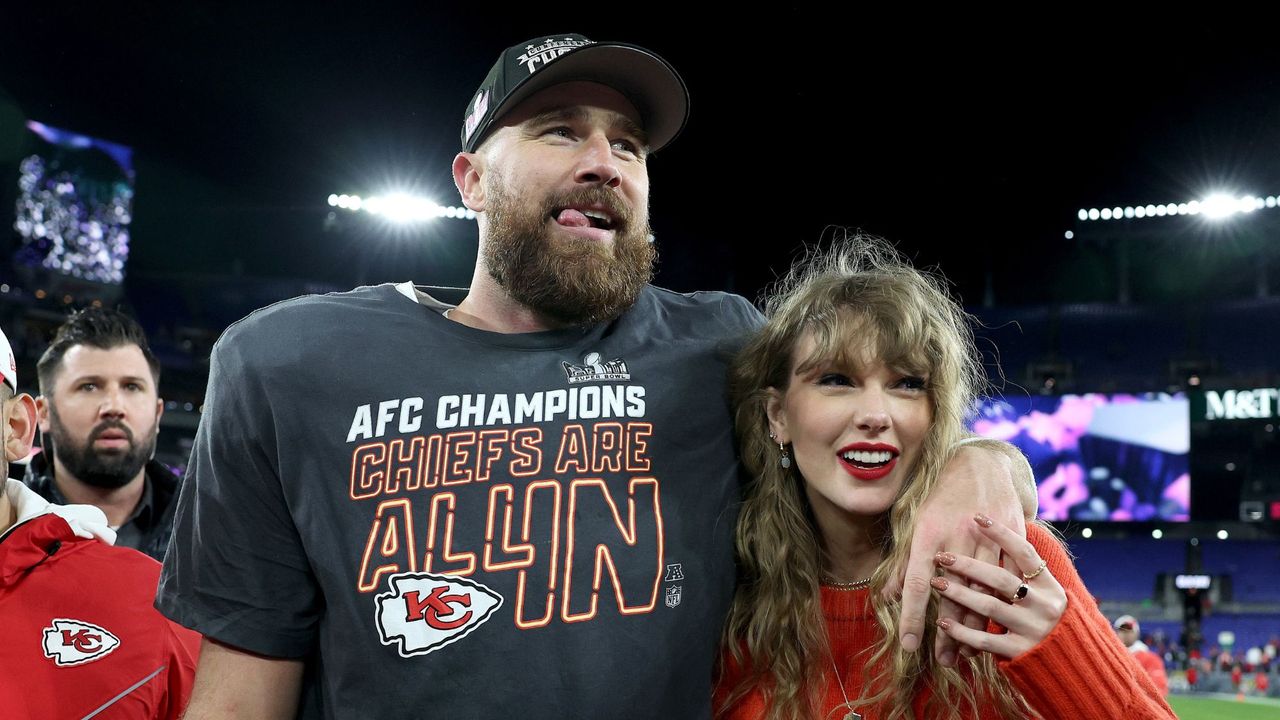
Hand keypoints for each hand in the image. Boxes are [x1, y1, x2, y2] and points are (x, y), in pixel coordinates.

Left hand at [888, 445, 1025, 664]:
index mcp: (928, 534)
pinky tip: (996, 626)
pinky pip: (1008, 579)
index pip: (917, 584)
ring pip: (984, 591)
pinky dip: (1002, 604)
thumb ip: (904, 563)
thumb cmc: (940, 496)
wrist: (981, 464)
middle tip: (943, 661)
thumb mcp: (915, 524)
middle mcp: (957, 538)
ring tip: (967, 652)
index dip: (912, 617)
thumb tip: (888, 596)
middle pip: (953, 595)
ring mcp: (986, 538)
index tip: (909, 646)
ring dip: (976, 625)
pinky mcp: (1011, 538)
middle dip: (948, 632)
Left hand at [929, 514, 1065, 658]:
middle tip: (942, 557)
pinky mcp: (1021, 652)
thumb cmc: (1046, 619)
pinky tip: (943, 623)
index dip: (1002, 533)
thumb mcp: (1044, 593)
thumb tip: (994, 540)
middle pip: (1001, 579)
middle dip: (968, 566)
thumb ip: (1023, 573)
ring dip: (959, 594)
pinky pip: (985, 640)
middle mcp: (1044, 605)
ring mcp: (1033, 629)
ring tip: (936, 584)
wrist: (1074, 663)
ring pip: (990, 607)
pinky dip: (962, 631)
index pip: (1024, 552)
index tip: (977, 516)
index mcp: (1049, 586)